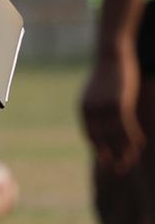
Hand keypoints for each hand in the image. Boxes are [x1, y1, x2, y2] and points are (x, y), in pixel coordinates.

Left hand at [81, 51, 145, 172]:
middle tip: (121, 170)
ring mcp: (104, 107)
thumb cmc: (107, 73)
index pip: (91, 136)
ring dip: (125, 150)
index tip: (109, 162)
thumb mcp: (99, 93)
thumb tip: (104, 121)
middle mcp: (91, 110)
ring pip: (115, 136)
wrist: (111, 53)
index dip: (101, 150)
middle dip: (112, 157)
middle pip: (102, 140)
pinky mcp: (118, 103)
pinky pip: (126, 126)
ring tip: (133, 160)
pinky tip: (140, 144)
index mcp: (83, 109)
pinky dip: (132, 137)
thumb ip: (99, 108)